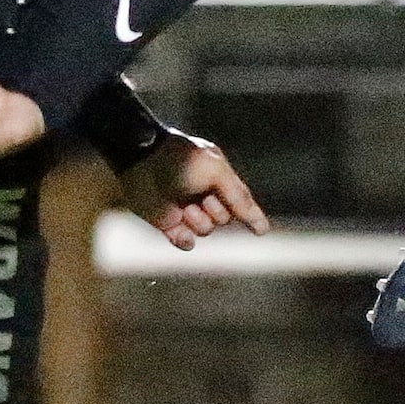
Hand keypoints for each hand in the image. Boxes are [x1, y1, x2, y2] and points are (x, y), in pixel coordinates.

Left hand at [120, 132, 269, 250]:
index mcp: (217, 180)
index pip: (239, 200)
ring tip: (185, 207)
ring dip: (199, 221)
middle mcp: (202, 196)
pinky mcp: (166, 224)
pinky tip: (181, 230)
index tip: (261, 230)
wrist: (143, 163)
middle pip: (224, 218)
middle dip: (217, 210)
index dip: (251, 215)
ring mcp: (184, 211)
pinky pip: (185, 242)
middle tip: (204, 198)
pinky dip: (185, 239)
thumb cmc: (182, 161)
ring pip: (206, 230)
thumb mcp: (217, 171)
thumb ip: (239, 196)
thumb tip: (260, 226)